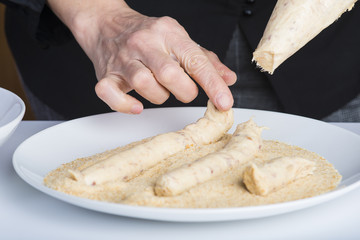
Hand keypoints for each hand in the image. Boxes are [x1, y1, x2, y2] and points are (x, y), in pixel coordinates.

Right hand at [47, 0, 236, 113]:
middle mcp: (145, 43)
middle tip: (185, 91)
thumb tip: (228, 79)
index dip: (212, 84)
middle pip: (169, 73)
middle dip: (185, 91)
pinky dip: (124, 104)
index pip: (195, 60)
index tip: (224, 102)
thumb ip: (205, 60)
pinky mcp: (106, 74)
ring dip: (159, 97)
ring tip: (160, 90)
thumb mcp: (180, 40)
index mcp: (168, 33)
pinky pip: (110, 93)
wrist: (107, 24)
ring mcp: (123, 59)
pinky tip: (136, 106)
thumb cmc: (148, 35)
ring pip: (144, 84)